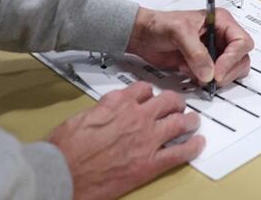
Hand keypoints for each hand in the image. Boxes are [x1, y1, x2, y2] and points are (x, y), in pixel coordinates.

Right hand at [48, 82, 201, 199]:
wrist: (62, 172)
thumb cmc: (64, 148)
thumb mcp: (81, 117)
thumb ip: (102, 111)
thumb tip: (107, 113)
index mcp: (117, 103)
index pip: (143, 89)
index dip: (150, 93)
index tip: (151, 97)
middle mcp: (136, 116)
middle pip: (167, 101)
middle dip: (175, 103)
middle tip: (178, 107)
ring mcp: (147, 139)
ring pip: (179, 122)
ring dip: (189, 121)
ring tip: (193, 121)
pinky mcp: (150, 163)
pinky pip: (179, 152)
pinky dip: (192, 147)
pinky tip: (198, 144)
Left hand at [127, 7, 252, 87]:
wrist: (143, 37)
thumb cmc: (160, 25)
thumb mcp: (179, 32)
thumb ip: (196, 52)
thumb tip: (209, 74)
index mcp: (222, 22)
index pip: (242, 42)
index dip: (232, 59)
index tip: (217, 73)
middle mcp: (222, 37)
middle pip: (241, 59)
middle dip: (227, 72)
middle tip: (209, 80)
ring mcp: (215, 53)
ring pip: (231, 72)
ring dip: (215, 78)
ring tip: (193, 72)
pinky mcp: (206, 66)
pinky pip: (215, 79)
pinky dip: (203, 81)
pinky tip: (186, 72)